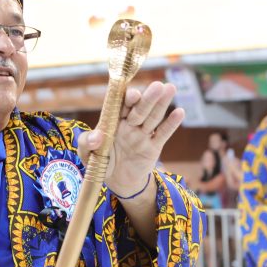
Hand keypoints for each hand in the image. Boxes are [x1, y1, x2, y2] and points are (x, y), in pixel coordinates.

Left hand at [78, 81, 183, 196]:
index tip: (133, 95)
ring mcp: (142, 134)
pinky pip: (162, 134)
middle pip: (140, 108)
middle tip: (158, 86)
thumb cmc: (101, 162)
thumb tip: (96, 136)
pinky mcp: (153, 146)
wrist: (117, 181)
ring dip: (162, 103)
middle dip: (148, 98)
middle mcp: (129, 124)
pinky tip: (180, 112)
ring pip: (153, 117)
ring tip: (170, 88)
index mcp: (113, 120)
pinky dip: (171, 124)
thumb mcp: (87, 154)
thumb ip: (87, 143)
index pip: (121, 105)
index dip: (127, 98)